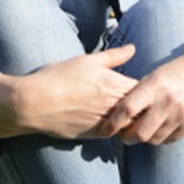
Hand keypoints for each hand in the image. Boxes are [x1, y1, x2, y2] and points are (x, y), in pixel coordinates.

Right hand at [0, 45, 138, 139]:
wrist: (34, 103)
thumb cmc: (57, 78)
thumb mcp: (86, 61)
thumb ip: (113, 57)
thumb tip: (133, 48)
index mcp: (116, 84)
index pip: (146, 89)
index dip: (149, 90)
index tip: (146, 89)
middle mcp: (115, 104)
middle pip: (144, 109)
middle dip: (147, 108)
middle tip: (145, 106)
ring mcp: (108, 122)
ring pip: (134, 125)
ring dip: (135, 122)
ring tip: (131, 117)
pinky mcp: (98, 135)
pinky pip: (118, 135)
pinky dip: (121, 131)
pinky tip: (116, 127)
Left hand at [99, 40, 183, 145]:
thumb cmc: (178, 71)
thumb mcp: (156, 75)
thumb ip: (139, 93)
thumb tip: (118, 112)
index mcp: (155, 85)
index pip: (127, 109)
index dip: (114, 122)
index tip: (107, 128)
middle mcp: (168, 101)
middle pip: (140, 132)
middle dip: (128, 138)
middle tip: (123, 135)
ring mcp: (182, 115)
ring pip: (154, 139)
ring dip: (144, 138)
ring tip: (140, 132)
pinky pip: (170, 139)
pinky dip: (161, 138)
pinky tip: (158, 130)